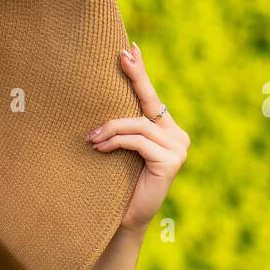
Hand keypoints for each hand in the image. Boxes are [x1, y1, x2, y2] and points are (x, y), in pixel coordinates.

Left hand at [87, 41, 189, 234]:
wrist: (123, 220)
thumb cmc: (117, 184)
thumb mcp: (120, 150)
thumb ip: (122, 128)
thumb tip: (99, 100)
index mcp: (167, 131)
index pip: (151, 98)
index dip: (141, 73)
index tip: (130, 49)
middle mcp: (178, 136)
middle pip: (149, 102)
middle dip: (135, 77)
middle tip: (120, 56)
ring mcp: (178, 148)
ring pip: (138, 124)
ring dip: (110, 128)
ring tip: (91, 138)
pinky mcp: (171, 161)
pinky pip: (138, 141)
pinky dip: (116, 142)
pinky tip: (99, 148)